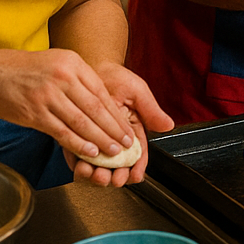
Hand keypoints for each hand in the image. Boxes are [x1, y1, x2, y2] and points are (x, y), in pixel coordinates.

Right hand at [0, 48, 133, 163]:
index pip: (101, 92)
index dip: (116, 113)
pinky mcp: (35, 113)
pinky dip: (77, 143)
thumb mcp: (57, 62)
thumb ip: (79, 79)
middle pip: (95, 108)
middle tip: (127, 143)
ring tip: (114, 151)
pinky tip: (90, 151)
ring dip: (100, 139)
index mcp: (72, 63)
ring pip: (81, 122)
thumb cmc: (26, 70)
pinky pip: (61, 131)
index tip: (127, 127)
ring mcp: (48, 96)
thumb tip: (102, 102)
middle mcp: (63, 78)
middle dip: (114, 128)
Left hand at [66, 62, 174, 187]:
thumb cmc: (114, 76)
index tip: (134, 176)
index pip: (137, 154)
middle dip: (113, 177)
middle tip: (110, 178)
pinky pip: (77, 157)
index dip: (137, 168)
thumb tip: (168, 125)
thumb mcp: (136, 91)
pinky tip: (80, 164)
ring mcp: (94, 139)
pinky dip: (78, 164)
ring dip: (95, 175)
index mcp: (131, 130)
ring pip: (96, 166)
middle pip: (116, 167)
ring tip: (92, 172)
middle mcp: (113, 138)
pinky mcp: (76, 137)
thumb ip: (151, 110)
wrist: (90, 66)